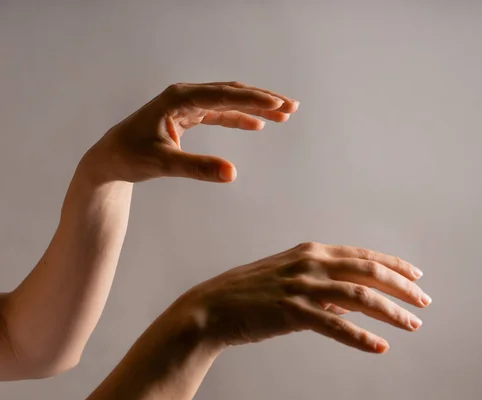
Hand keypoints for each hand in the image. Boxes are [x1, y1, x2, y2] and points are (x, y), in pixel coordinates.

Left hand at [82, 81, 298, 182]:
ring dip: (255, 106)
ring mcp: (187, 104)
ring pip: (229, 100)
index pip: (223, 95)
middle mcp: (185, 96)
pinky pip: (220, 112)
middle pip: (231, 92)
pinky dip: (239, 117)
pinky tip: (257, 123)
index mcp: (179, 99)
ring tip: (284, 114)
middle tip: (291, 107)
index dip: (253, 100)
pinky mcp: (188, 115)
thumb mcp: (164, 164)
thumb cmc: (131, 157)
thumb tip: (232, 174)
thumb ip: (198, 168)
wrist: (111, 158)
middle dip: (262, 99)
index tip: (278, 106)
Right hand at [173, 242, 431, 353]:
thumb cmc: (251, 293)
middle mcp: (310, 263)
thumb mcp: (291, 279)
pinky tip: (379, 346)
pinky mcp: (292, 311)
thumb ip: (324, 287)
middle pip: (368, 271)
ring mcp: (301, 286)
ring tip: (411, 324)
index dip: (394, 265)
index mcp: (311, 252)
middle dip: (402, 286)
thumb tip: (355, 302)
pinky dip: (361, 337)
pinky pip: (335, 325)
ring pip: (359, 296)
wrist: (212, 306)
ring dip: (390, 311)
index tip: (416, 276)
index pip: (363, 255)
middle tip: (424, 301)